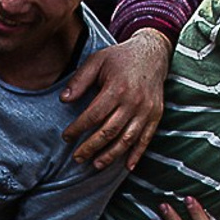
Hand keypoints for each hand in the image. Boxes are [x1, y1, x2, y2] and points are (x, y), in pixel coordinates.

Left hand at [62, 28, 170, 169]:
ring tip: (96, 165)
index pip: (94, 115)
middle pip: (109, 131)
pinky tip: (126, 167)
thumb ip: (79, 80)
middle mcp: (133, 102)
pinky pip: (146, 139)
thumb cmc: (120, 57)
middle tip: (77, 157)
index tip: (66, 137)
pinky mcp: (156, 115)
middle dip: (91, 147)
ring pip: (127, 139)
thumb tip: (63, 100)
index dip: (78, 128)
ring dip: (111, 155)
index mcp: (117, 88)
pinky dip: (137, 154)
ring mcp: (147, 110)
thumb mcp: (97, 60)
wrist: (153, 53)